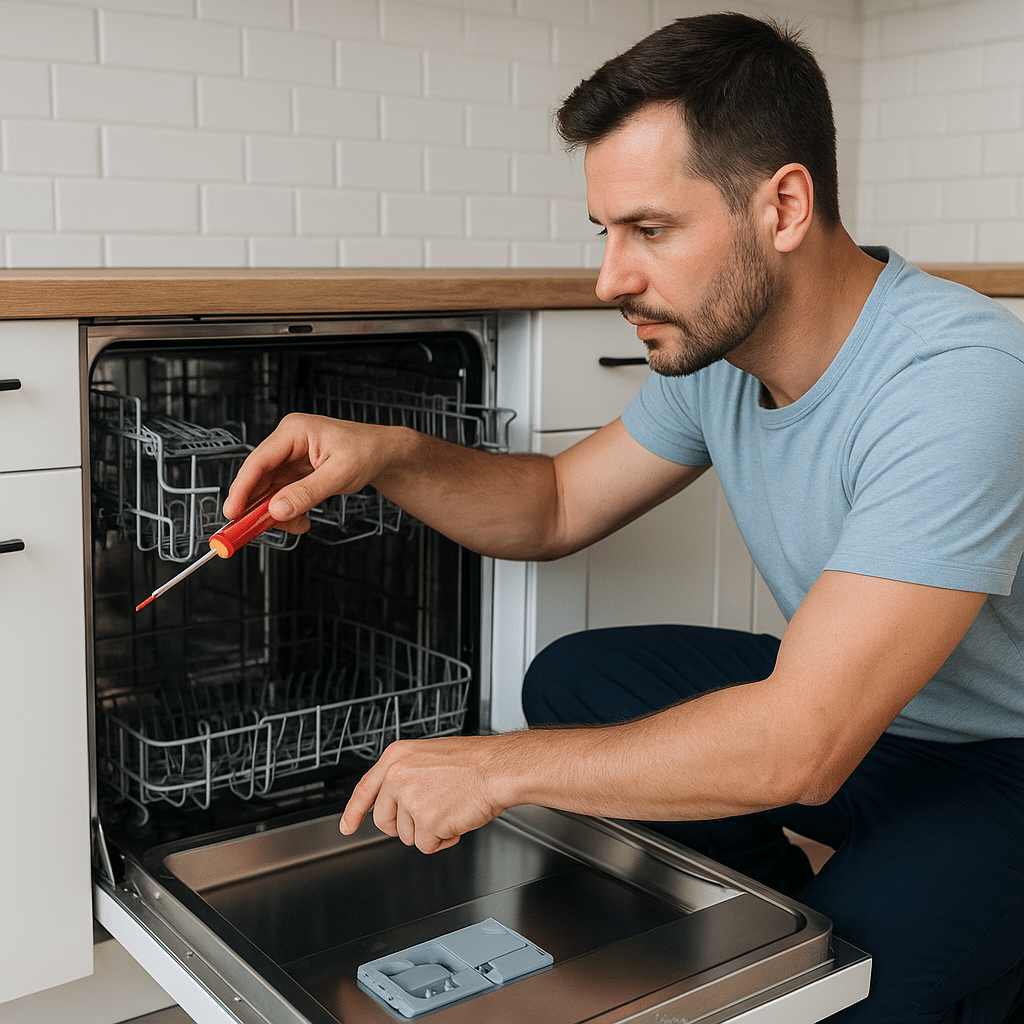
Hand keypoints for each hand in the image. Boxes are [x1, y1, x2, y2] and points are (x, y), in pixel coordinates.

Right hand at [223, 413, 392, 532]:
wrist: (383, 453)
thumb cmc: (367, 452)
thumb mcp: (339, 474)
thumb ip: (307, 493)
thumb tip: (278, 510)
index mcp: (293, 432)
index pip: (258, 462)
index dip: (241, 489)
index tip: (232, 512)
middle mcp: (287, 442)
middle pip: (258, 478)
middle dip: (258, 506)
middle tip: (255, 530)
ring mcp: (290, 457)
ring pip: (268, 490)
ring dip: (276, 512)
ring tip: (297, 525)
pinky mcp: (295, 471)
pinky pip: (281, 494)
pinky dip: (287, 510)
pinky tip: (301, 519)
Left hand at [339, 737, 509, 853]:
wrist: (498, 768)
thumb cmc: (474, 762)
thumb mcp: (428, 756)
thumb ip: (406, 775)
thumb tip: (396, 801)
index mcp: (396, 756)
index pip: (365, 789)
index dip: (354, 812)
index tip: (347, 827)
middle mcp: (397, 776)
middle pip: (384, 820)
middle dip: (404, 825)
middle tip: (429, 815)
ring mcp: (410, 799)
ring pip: (407, 835)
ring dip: (429, 830)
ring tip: (449, 808)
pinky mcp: (426, 822)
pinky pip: (427, 845)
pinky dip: (443, 839)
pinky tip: (456, 820)